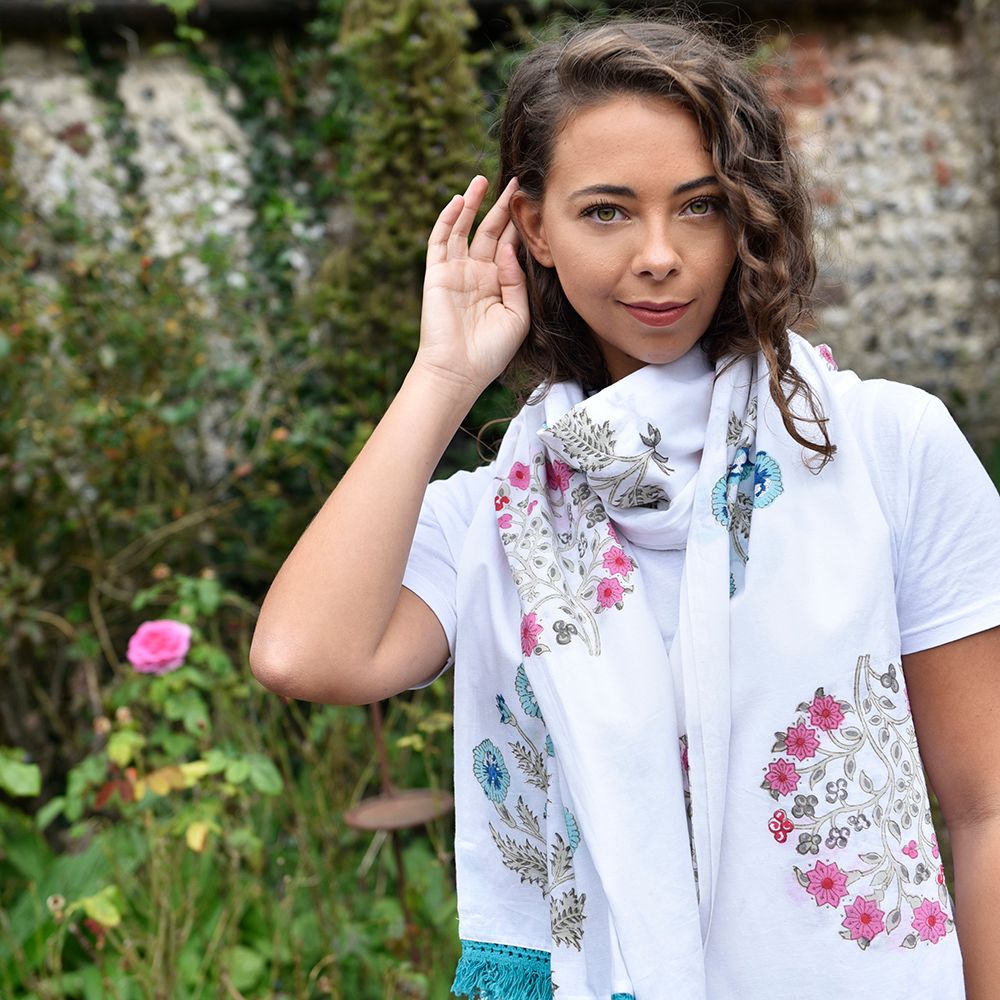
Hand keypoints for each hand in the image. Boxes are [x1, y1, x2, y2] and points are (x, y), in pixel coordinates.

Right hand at [414, 175, 528, 394]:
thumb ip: (516, 281)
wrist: (459, 371)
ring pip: (463, 229)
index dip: (519, 224)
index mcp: (498, 285)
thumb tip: (509, 249)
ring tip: (483, 180)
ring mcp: (456, 272)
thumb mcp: (517, 316)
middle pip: (490, 232)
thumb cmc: (491, 352)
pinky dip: (448, 220)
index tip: (533, 201)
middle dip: (501, 207)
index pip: (510, 246)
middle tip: (515, 182)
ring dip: (472, 204)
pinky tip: (459, 201)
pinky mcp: (436, 274)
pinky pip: (440, 241)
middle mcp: (477, 274)